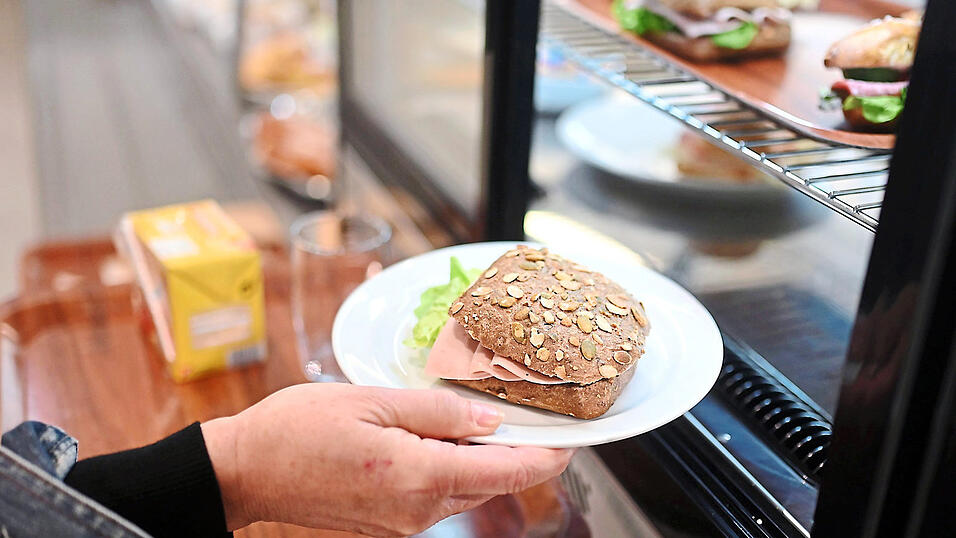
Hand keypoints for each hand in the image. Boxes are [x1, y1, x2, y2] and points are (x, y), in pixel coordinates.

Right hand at [202, 384, 572, 535]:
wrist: (246, 471)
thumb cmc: (298, 428)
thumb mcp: (372, 401)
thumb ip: (438, 411)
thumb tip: (490, 419)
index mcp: (417, 475)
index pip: (504, 472)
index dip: (545, 456)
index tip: (571, 439)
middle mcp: (417, 511)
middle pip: (489, 483)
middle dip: (514, 453)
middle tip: (527, 414)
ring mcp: (402, 524)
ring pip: (464, 491)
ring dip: (481, 460)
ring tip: (482, 420)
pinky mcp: (388, 525)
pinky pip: (437, 498)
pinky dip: (451, 470)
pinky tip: (440, 440)